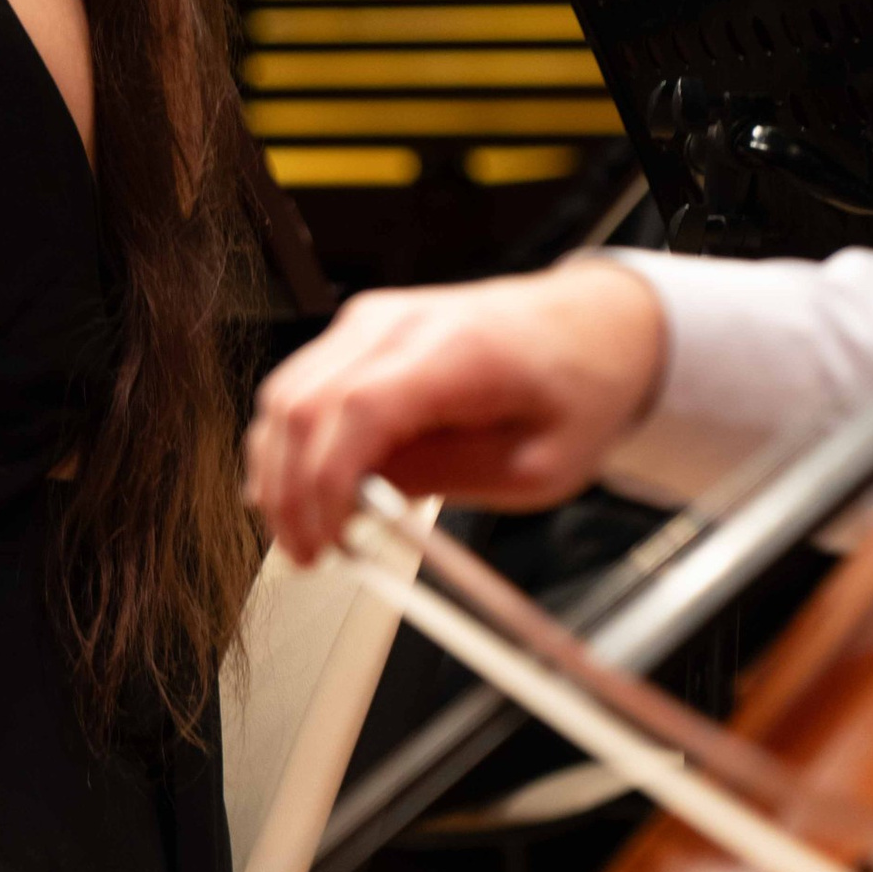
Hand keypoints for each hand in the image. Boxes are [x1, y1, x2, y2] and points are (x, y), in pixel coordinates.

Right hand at [244, 263, 668, 564]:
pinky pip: (300, 384)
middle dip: (290, 491)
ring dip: (278, 468)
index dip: (326, 484)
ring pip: (287, 394)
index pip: (358, 411)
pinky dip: (289, 441)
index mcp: (456, 351)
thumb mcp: (538, 466)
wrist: (593, 326)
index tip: (325, 542)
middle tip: (307, 552)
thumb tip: (366, 502)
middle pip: (304, 404)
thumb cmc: (576, 389)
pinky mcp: (361, 330)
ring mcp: (372, 319)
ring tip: (301, 529)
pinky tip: (298, 487)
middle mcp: (400, 322)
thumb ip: (448, 479)